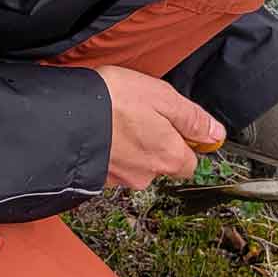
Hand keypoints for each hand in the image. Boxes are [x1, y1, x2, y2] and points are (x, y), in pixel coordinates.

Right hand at [93, 66, 223, 190]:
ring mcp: (120, 179)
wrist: (62, 114)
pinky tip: (103, 130)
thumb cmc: (113, 101)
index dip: (185, 140)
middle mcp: (146, 175)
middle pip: (162, 163)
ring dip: (131, 145)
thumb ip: (193, 119)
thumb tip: (215, 133)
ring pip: (136, 164)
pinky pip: (112, 165)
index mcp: (168, 157)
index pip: (190, 162)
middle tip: (141, 114)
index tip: (174, 122)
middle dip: (155, 142)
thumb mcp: (163, 97)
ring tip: (117, 119)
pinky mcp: (97, 177)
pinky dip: (110, 150)